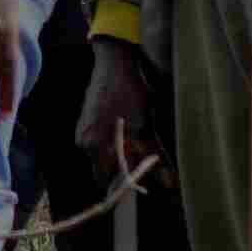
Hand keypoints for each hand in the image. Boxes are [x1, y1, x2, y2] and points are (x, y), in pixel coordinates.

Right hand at [76, 37, 158, 178]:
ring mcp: (82, 131)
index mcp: (95, 145)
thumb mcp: (146, 125)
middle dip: (122, 173)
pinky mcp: (85, 123)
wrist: (115, 62)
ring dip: (118, 158)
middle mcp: (84, 142)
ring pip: (102, 157)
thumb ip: (153, 155)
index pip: (107, 181)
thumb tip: (169, 183)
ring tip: (137, 148)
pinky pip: (98, 143)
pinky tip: (126, 134)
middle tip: (144, 168)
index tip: (142, 188)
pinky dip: (112, 145)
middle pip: (103, 171)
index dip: (125, 186)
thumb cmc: (131, 92)